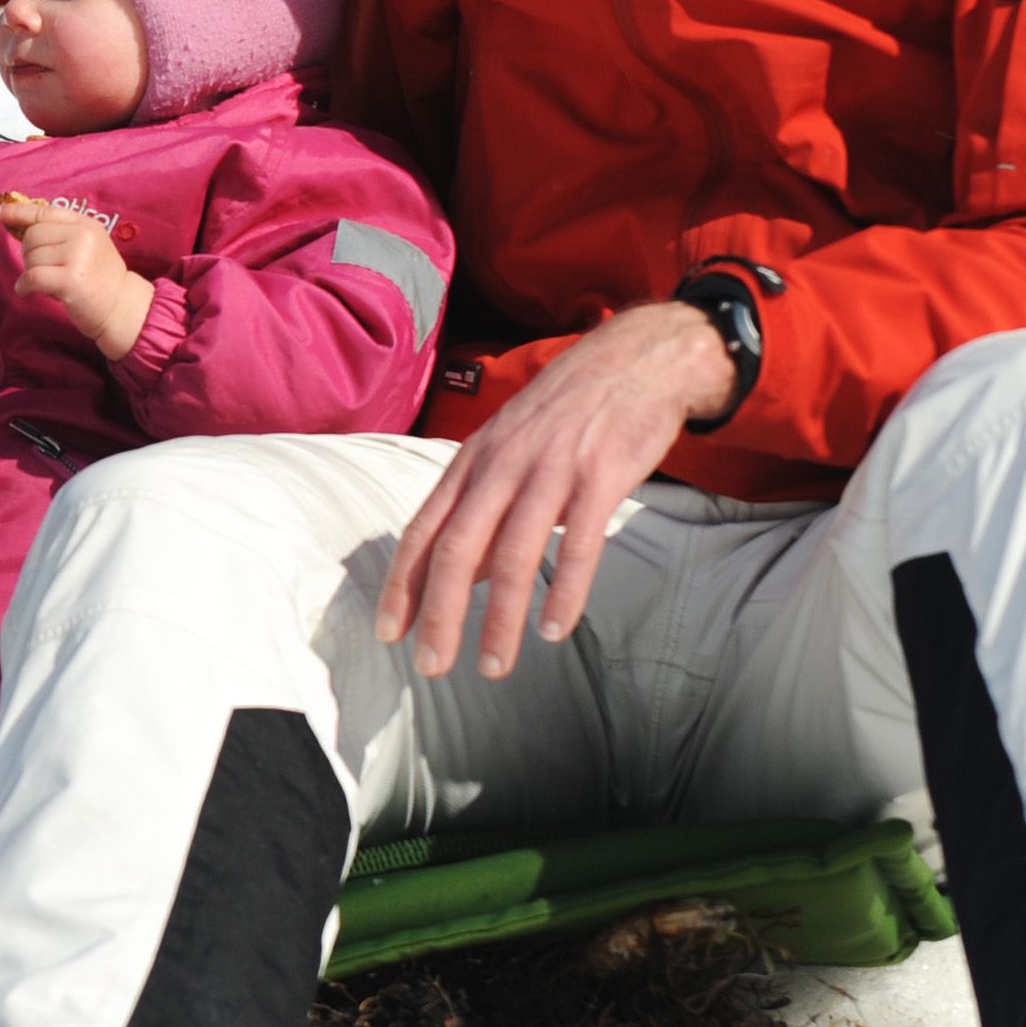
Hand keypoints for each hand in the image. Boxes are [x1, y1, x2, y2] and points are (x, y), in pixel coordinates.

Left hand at [0, 194, 156, 361]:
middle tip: (45, 270)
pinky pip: (32, 277)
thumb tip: (20, 228)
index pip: (43, 211)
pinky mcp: (71, 279)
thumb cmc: (99, 280)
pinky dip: (24, 286)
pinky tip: (28, 291)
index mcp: (85, 223)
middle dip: (29, 254)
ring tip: (49, 283)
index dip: (15, 211)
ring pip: (31, 257)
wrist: (122, 308)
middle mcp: (82, 235)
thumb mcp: (86, 247)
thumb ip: (60, 235)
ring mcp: (78, 256)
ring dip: (31, 272)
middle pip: (32, 235)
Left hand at [373, 302, 738, 681]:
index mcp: (474, 460)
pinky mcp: (601, 475)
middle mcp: (502, 464)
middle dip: (439, 614)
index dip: (402, 583)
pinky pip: (579, 542)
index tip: (388, 632)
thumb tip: (452, 576)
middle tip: (431, 667)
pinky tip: (555, 629)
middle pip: (457, 547)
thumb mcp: (508, 449)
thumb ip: (481, 508)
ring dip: (500, 617)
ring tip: (494, 665)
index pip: (424, 529)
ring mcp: (551, 468)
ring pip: (513, 553)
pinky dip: (565, 590)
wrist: (637, 359)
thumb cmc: (566, 413)